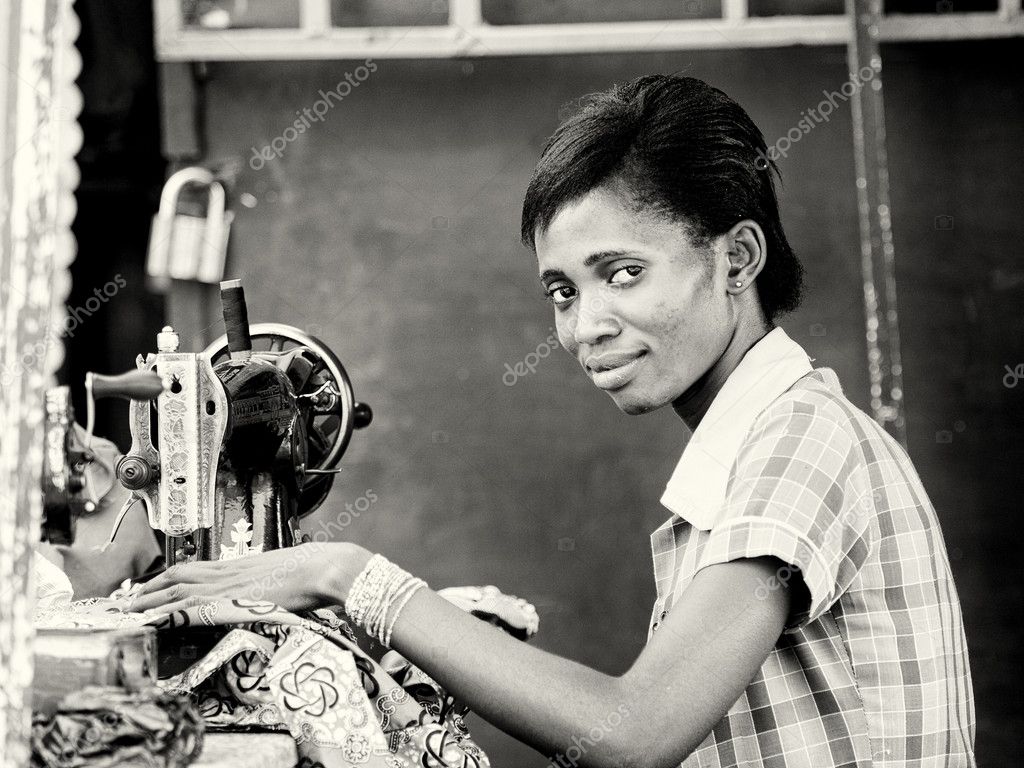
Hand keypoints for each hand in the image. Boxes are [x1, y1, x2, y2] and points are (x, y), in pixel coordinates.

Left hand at [128, 542, 371, 614]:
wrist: (323, 568)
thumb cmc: (315, 571)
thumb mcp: (289, 574)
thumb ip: (273, 582)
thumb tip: (273, 592)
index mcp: (242, 564)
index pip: (197, 567)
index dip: (173, 575)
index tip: (156, 584)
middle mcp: (230, 570)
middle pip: (180, 574)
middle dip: (152, 587)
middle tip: (130, 599)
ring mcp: (228, 583)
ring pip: (177, 588)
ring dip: (150, 599)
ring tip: (129, 610)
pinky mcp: (230, 599)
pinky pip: (189, 606)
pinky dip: (166, 612)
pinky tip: (151, 620)